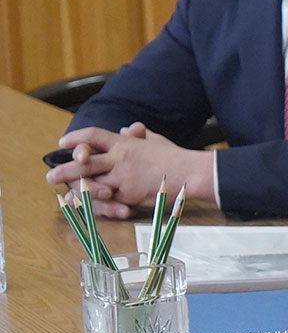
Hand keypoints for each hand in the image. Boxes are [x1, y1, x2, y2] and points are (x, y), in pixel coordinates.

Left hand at [49, 124, 212, 218]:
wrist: (190, 174)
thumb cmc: (175, 157)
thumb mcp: (155, 140)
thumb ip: (138, 135)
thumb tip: (127, 128)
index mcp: (124, 143)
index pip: (93, 136)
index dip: (75, 139)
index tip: (63, 143)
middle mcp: (119, 159)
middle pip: (83, 162)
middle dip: (65, 169)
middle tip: (51, 175)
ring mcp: (122, 178)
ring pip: (90, 183)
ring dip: (73, 188)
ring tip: (62, 192)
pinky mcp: (128, 195)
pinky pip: (106, 199)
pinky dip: (92, 202)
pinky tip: (82, 204)